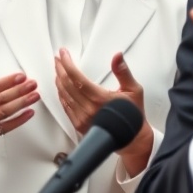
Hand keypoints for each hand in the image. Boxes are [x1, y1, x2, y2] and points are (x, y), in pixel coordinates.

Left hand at [54, 49, 152, 175]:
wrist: (131, 138)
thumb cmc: (132, 114)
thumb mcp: (133, 89)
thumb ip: (123, 71)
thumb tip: (117, 56)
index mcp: (100, 98)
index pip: (77, 78)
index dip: (67, 64)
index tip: (64, 55)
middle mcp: (88, 109)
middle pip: (67, 85)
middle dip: (60, 69)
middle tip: (58, 59)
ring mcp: (81, 118)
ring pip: (63, 95)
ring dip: (58, 80)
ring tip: (58, 70)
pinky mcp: (78, 124)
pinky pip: (65, 106)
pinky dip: (61, 94)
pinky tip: (61, 87)